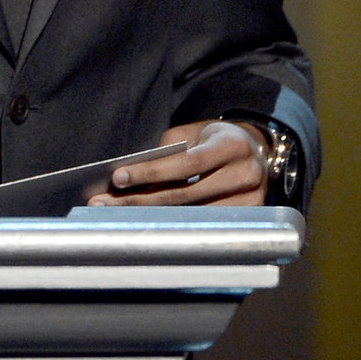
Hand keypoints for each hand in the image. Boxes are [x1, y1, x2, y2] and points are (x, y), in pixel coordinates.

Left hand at [87, 119, 267, 206]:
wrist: (257, 153)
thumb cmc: (215, 141)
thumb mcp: (195, 134)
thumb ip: (168, 153)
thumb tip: (130, 178)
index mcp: (232, 145)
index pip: (187, 163)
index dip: (151, 172)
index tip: (117, 178)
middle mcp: (246, 174)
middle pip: (186, 195)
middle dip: (140, 200)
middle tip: (103, 203)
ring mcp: (252, 201)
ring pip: (191, 215)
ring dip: (151, 216)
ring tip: (116, 214)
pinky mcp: (250, 220)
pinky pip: (203, 225)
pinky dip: (173, 223)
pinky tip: (147, 222)